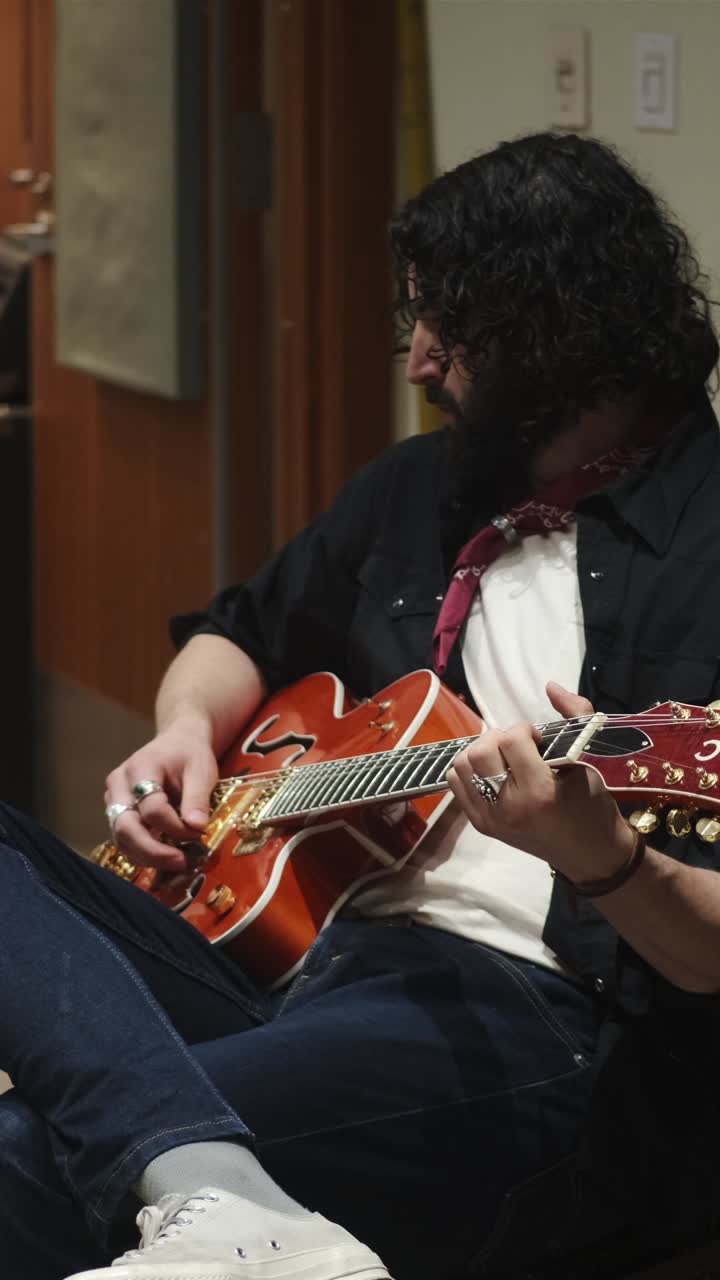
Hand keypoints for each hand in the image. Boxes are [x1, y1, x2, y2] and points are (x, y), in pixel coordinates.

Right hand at [104, 714, 218, 869]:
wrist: (178, 742)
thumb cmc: (190, 755)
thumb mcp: (202, 771)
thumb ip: (197, 799)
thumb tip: (196, 828)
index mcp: (140, 767)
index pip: (151, 807)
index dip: (174, 826)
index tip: (198, 831)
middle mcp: (119, 784)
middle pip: (126, 827)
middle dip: (153, 851)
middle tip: (180, 862)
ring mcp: (114, 799)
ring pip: (121, 838)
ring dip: (147, 856)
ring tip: (176, 861)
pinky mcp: (117, 812)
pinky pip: (124, 839)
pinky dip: (143, 852)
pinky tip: (165, 856)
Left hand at [446, 682, 634, 883]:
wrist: (589, 854)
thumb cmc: (593, 806)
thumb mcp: (590, 759)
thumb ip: (575, 716)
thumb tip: (550, 686)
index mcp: (539, 792)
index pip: (511, 740)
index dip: (524, 730)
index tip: (538, 740)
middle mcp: (508, 807)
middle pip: (480, 750)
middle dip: (499, 738)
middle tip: (519, 747)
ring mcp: (490, 818)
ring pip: (462, 764)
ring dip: (481, 751)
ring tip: (504, 758)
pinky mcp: (481, 825)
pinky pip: (456, 783)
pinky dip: (469, 769)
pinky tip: (493, 772)